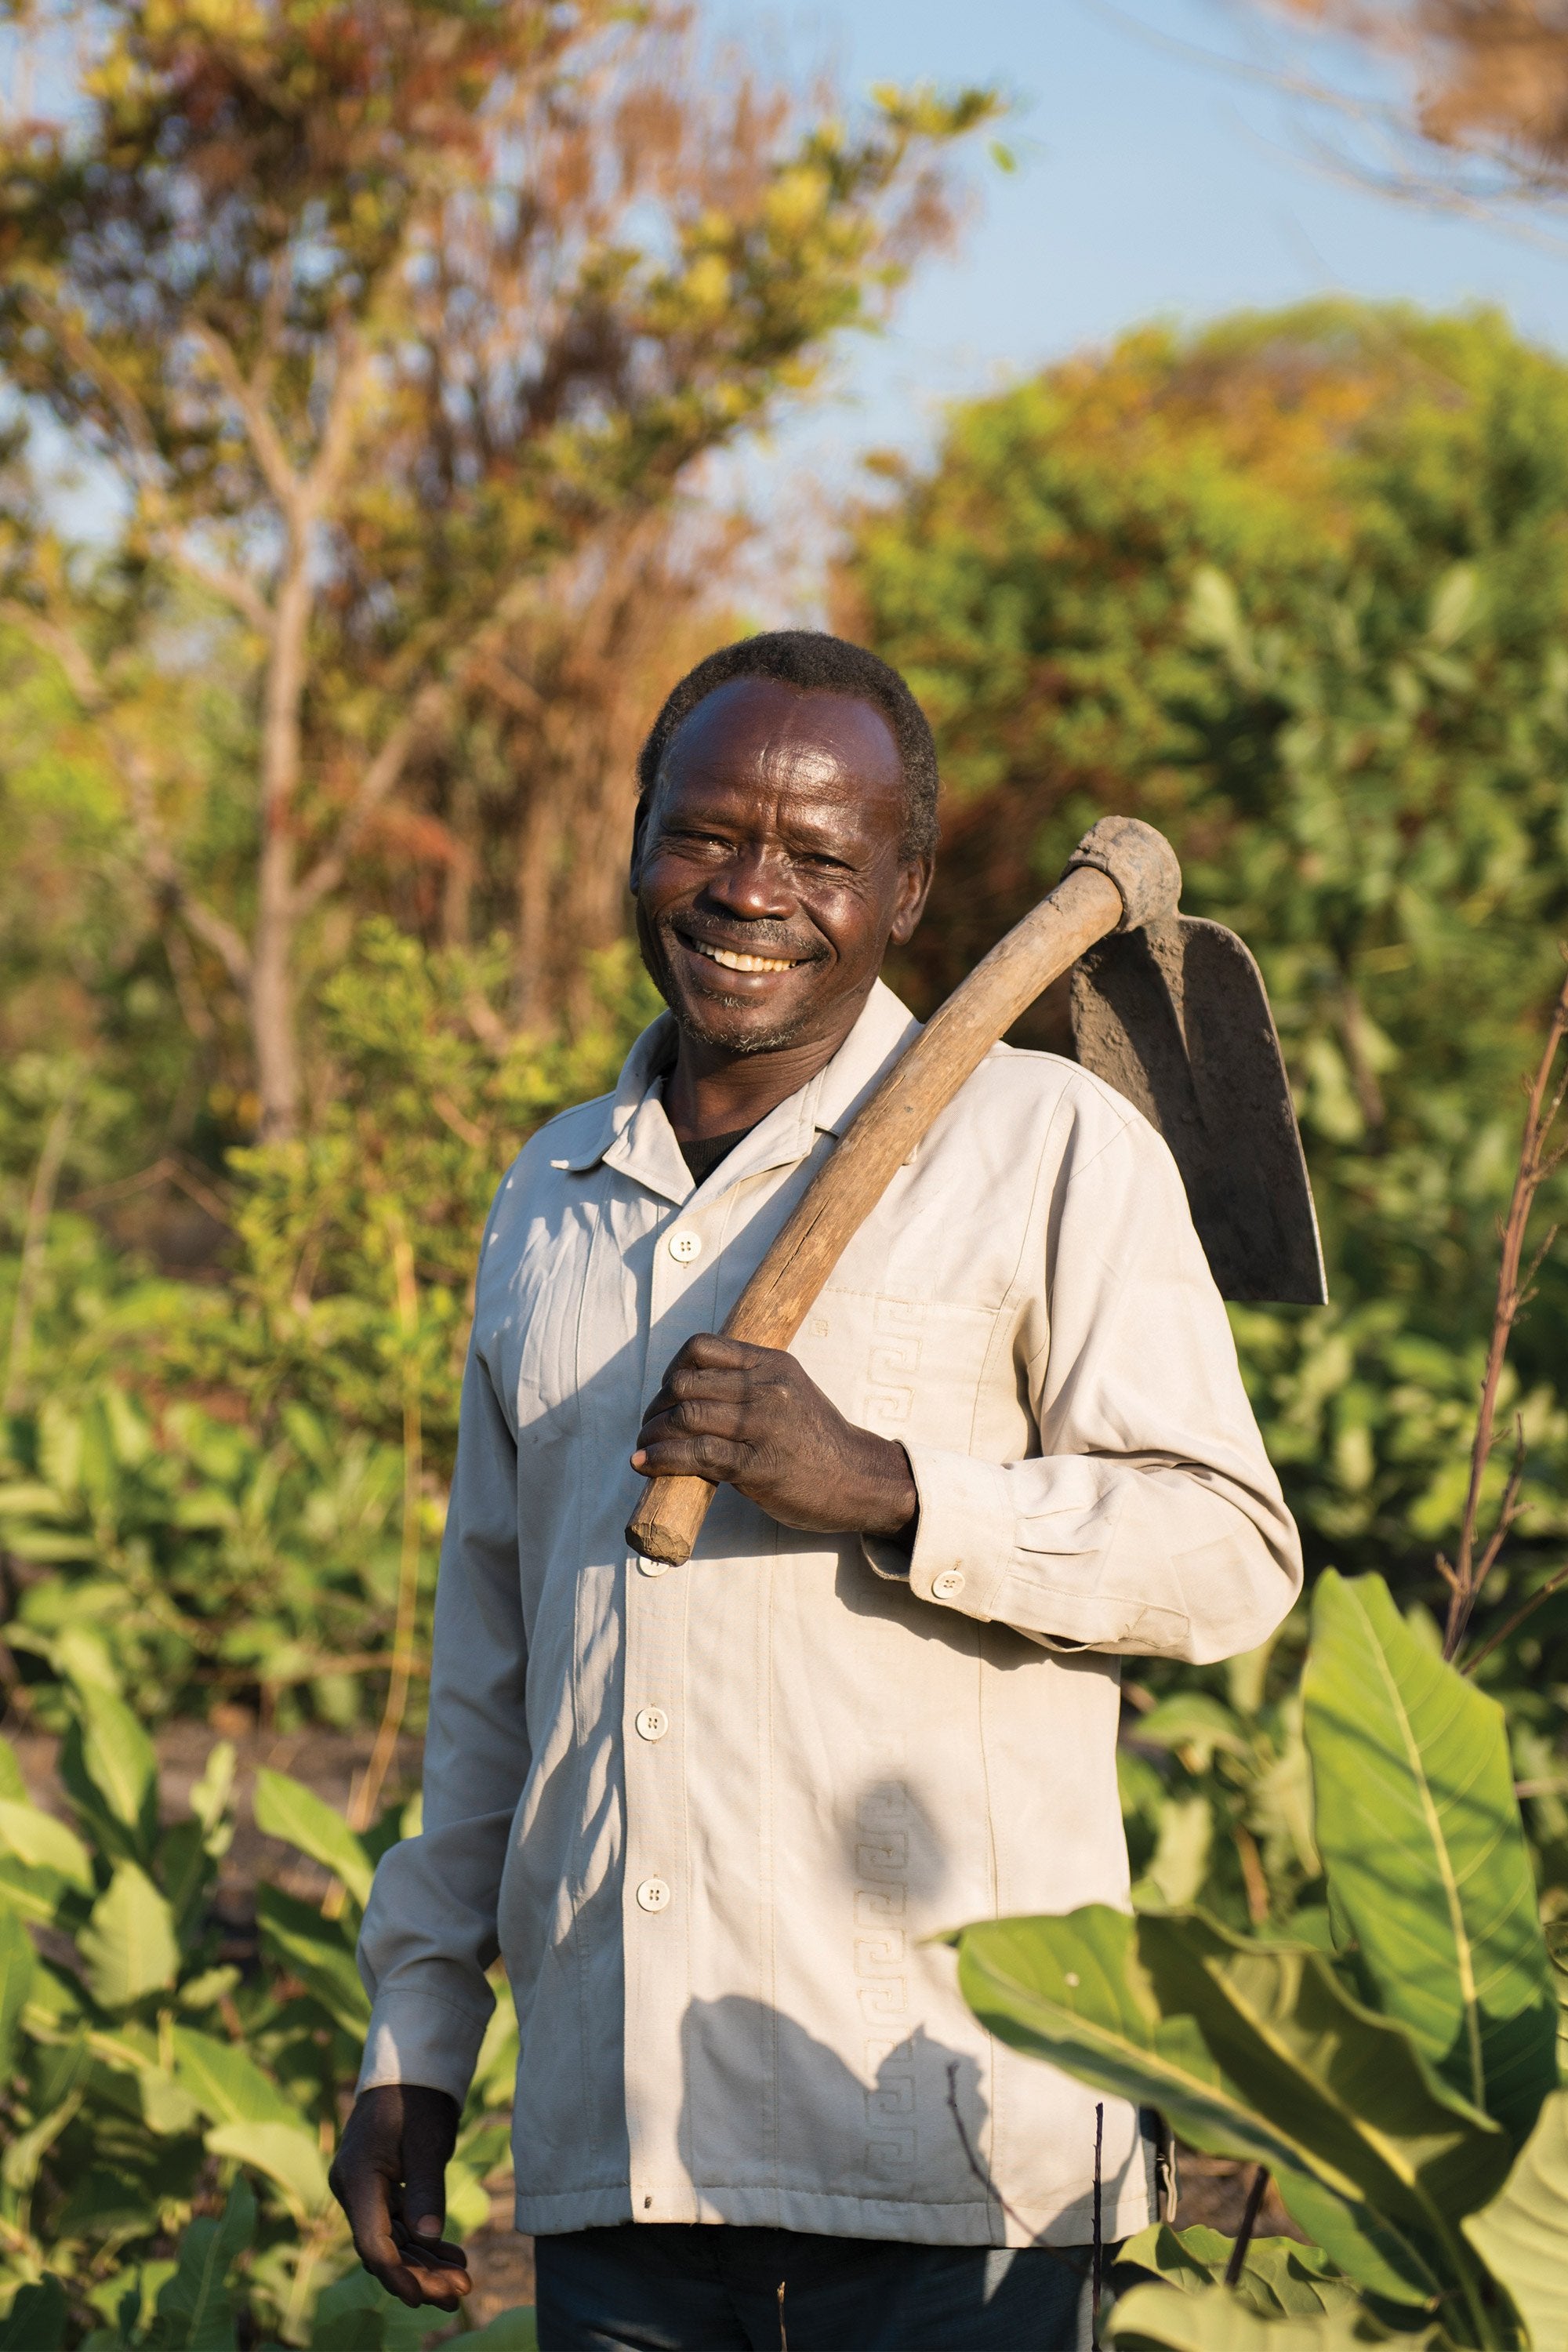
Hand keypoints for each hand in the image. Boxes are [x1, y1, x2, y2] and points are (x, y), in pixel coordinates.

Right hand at [329, 2083, 471, 2312]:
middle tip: (461, 2292)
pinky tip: (453, 2255)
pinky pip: (399, 2224)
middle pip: (384, 2249)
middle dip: (421, 2275)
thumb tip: (428, 2239)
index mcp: (356, 2180)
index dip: (399, 2276)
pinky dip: (424, 2242)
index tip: (425, 2298)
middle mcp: (353, 2190)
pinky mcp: (380, 2187)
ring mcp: (365, 2189)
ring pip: (393, 2241)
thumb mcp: (427, 2142)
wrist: (411, 2065)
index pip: (373, 2244)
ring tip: (462, 2282)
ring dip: (425, 2263)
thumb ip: (426, 2189)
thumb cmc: (418, 2098)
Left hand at [632, 1333, 917, 1539]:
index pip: (702, 1347)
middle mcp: (768, 1387)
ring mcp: (764, 1425)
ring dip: (654, 1434)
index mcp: (773, 1363)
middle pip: (686, 1383)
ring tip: (644, 1449)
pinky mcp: (759, 1466)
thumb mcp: (789, 1392)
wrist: (858, 1480)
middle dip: (657, 1407)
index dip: (671, 1369)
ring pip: (687, 1416)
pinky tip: (648, 1465)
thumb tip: (687, 1394)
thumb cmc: (816, 1440)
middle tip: (650, 1428)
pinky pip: (697, 1455)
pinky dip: (664, 1459)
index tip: (666, 1393)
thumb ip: (748, 1384)